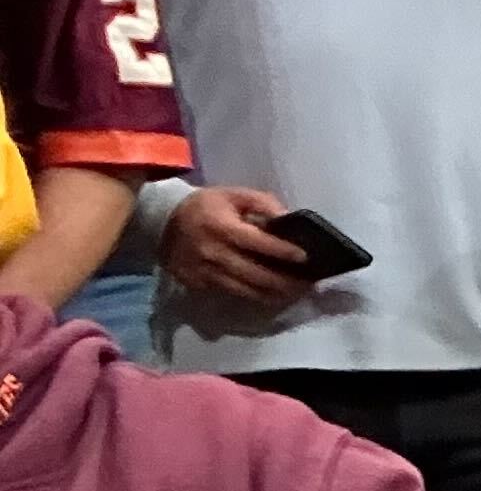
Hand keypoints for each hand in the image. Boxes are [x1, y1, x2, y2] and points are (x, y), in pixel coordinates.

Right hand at [157, 186, 314, 308]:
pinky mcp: (198, 284)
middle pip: (256, 274)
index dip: (284, 252)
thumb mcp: (233, 194)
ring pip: (246, 290)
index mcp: (222, 228)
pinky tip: (272, 294)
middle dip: (286, 282)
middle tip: (309, 283)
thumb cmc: (205, 206)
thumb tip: (287, 218)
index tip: (306, 258)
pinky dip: (254, 296)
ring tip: (296, 292)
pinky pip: (232, 293)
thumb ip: (262, 203)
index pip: (259, 244)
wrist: (161, 221)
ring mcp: (204, 272)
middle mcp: (213, 253)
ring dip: (275, 294)